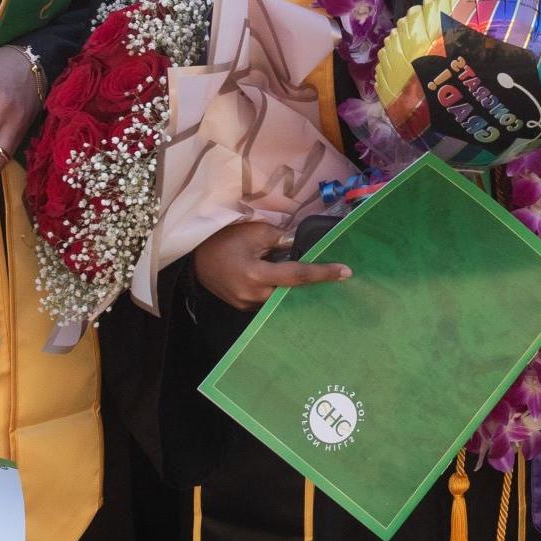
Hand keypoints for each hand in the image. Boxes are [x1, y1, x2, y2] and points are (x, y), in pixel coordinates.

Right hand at [190, 218, 349, 311]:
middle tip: (335, 277)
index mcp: (256, 275)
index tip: (346, 272)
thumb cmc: (223, 240)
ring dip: (296, 291)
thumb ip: (281, 240)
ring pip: (281, 301)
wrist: (194, 258)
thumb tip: (300, 247)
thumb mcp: (254, 232)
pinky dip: (280, 293)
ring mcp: (247, 306)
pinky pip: (269, 302)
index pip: (297, 276)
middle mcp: (253, 296)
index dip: (323, 273)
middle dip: (313, 286)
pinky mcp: (243, 308)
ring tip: (316, 280)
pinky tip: (290, 285)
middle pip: (292, 293)